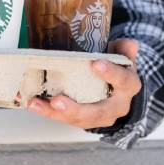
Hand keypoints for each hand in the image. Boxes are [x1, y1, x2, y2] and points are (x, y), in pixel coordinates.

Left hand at [26, 38, 141, 129]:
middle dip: (75, 108)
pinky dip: (46, 111)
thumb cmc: (117, 67)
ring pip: (77, 119)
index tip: (96, 63)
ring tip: (36, 103)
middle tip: (57, 100)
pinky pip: (63, 118)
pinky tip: (31, 103)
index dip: (111, 73)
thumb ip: (125, 49)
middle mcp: (115, 107)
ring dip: (54, 113)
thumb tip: (131, 44)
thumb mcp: (123, 55)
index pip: (123, 81)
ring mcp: (97, 117)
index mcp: (128, 87)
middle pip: (97, 112)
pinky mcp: (81, 120)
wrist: (118, 89)